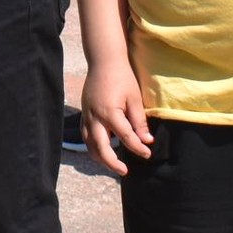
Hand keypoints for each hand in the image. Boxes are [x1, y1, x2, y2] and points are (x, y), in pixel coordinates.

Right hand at [80, 61, 152, 175]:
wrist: (103, 61)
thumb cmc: (122, 78)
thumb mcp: (134, 98)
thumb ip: (139, 121)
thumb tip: (147, 140)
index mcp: (110, 113)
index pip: (125, 137)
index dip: (138, 148)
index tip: (147, 153)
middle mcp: (95, 118)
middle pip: (100, 148)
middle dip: (112, 163)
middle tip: (124, 171)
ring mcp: (87, 116)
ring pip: (89, 144)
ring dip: (100, 157)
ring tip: (113, 164)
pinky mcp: (84, 113)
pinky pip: (86, 135)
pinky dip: (93, 146)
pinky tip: (103, 149)